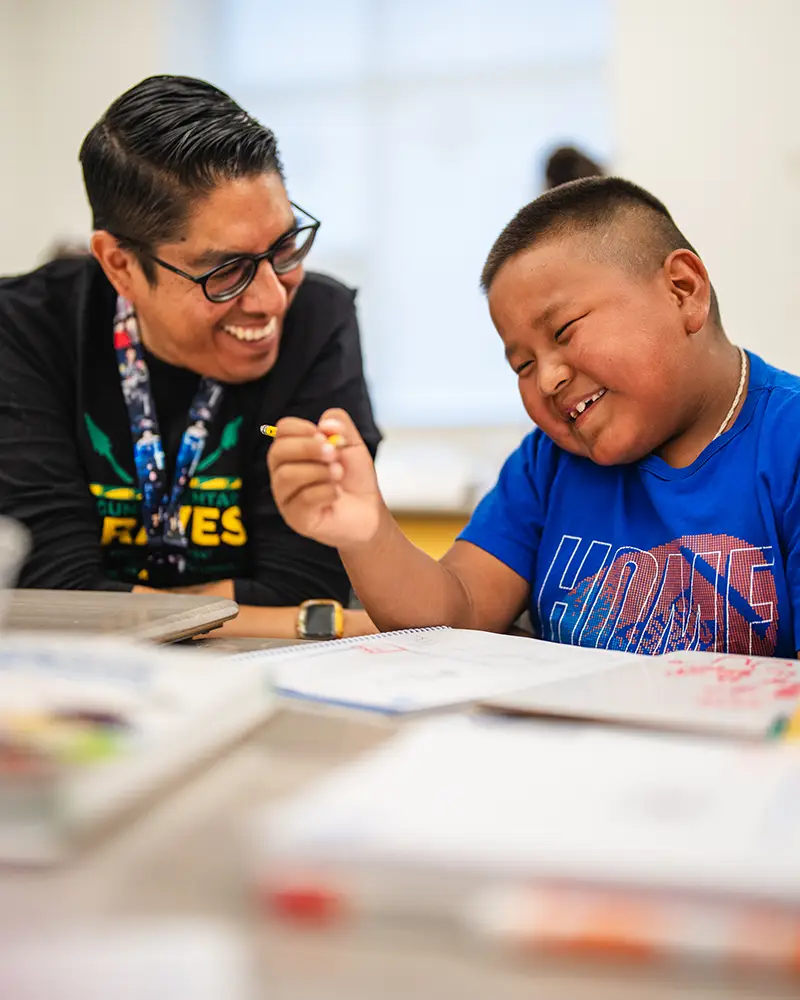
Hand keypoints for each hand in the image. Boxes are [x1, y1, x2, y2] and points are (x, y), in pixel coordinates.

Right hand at [267, 408, 383, 547]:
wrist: (369, 512)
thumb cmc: (354, 479)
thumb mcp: (352, 445)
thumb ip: (340, 426)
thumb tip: (325, 424)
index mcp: (292, 453)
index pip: (281, 431)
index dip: (300, 428)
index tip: (323, 435)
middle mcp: (282, 474)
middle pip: (277, 452)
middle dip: (307, 448)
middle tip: (333, 453)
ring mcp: (287, 498)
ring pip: (287, 476)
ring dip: (318, 471)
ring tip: (338, 474)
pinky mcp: (297, 519)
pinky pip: (303, 499)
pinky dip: (325, 491)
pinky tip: (337, 494)